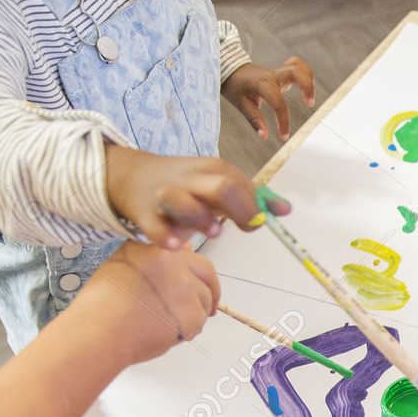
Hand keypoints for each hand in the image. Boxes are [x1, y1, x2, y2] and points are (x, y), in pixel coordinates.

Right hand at [61, 241, 219, 361]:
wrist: (99, 330)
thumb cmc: (102, 305)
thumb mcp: (122, 265)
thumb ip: (152, 258)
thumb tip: (181, 253)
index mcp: (156, 248)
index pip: (188, 251)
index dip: (193, 269)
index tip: (195, 278)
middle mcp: (174, 262)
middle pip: (206, 271)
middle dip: (211, 288)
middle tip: (211, 305)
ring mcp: (185, 287)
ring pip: (205, 298)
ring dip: (196, 311)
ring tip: (169, 322)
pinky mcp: (192, 312)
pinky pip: (201, 321)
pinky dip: (190, 329)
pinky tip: (168, 332)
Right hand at [104, 144, 287, 248]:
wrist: (131, 177)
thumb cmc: (186, 186)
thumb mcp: (218, 182)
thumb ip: (251, 197)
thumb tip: (286, 210)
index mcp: (212, 170)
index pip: (242, 184)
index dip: (258, 206)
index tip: (263, 221)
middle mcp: (190, 181)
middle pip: (222, 188)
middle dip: (242, 209)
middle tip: (249, 226)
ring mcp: (166, 197)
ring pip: (183, 202)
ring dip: (202, 219)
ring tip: (214, 230)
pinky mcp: (146, 217)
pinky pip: (156, 228)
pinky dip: (167, 237)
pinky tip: (177, 245)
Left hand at [222, 57, 316, 140]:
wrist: (230, 70)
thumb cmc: (235, 86)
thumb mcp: (241, 104)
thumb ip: (255, 120)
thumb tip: (264, 136)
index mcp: (262, 84)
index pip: (278, 103)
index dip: (283, 121)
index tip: (284, 136)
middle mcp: (272, 76)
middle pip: (296, 73)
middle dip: (306, 87)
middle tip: (309, 104)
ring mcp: (277, 72)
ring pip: (299, 68)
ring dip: (308, 79)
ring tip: (309, 97)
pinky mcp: (280, 72)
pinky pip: (296, 66)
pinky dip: (304, 73)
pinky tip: (305, 85)